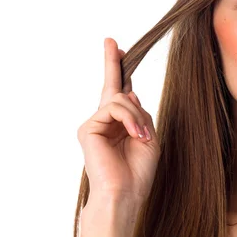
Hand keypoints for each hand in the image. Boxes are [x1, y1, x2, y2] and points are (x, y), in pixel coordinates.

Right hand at [77, 38, 159, 203]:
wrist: (125, 194)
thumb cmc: (138, 172)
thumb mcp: (148, 136)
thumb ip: (139, 113)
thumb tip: (129, 92)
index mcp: (121, 124)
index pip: (121, 93)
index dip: (121, 72)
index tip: (119, 51)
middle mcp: (106, 121)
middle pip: (111, 86)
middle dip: (113, 63)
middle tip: (111, 41)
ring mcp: (95, 124)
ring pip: (120, 99)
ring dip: (136, 116)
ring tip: (142, 137)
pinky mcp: (88, 128)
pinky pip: (114, 109)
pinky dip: (129, 119)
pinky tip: (136, 135)